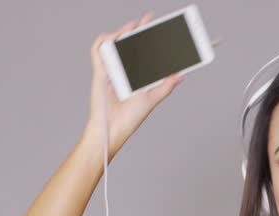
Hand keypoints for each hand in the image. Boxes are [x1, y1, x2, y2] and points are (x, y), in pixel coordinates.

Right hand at [84, 13, 183, 158]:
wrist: (113, 131)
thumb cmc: (128, 120)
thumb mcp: (151, 100)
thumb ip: (165, 87)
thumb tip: (180, 74)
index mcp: (135, 75)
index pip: (143, 52)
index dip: (151, 39)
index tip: (163, 30)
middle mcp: (123, 70)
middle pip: (130, 44)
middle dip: (140, 29)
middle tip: (150, 20)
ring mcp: (111, 70)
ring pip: (114, 43)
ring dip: (122, 32)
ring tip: (134, 26)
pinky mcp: (100, 72)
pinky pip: (98, 50)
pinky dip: (104, 41)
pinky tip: (116, 38)